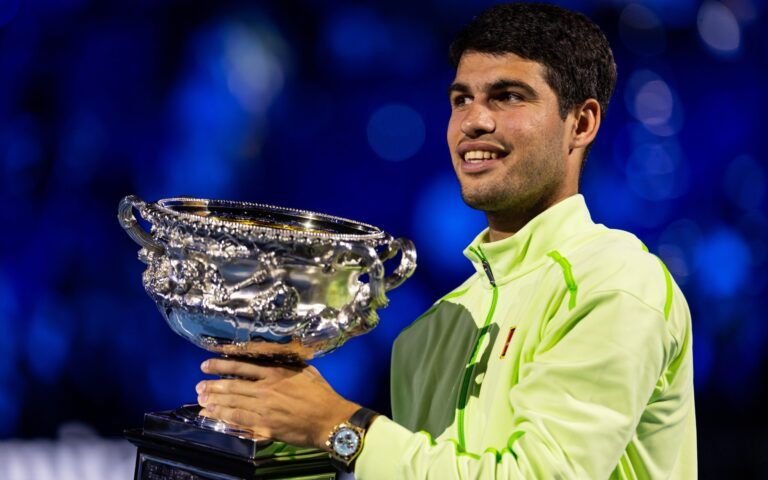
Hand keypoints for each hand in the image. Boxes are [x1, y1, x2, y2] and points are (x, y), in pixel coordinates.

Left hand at [196, 358, 359, 449]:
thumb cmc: (321, 394)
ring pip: (232, 405)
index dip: (221, 365)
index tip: (206, 364)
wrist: (330, 420)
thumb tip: (275, 356)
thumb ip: (288, 364)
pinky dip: (223, 419)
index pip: (241, 366)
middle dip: (212, 386)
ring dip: (214, 403)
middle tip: (198, 386)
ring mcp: (264, 410)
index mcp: (275, 373)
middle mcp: (266, 389)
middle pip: (232, 386)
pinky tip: (212, 417)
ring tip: (200, 400)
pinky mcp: (265, 427)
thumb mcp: (305, 370)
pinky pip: (239, 422)